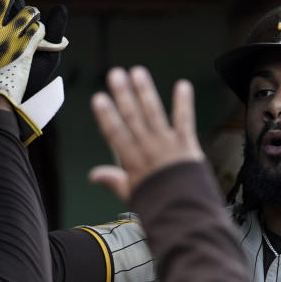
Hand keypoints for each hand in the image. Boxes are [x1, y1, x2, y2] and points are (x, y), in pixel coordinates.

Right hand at [90, 67, 204, 202]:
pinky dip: (184, 102)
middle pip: (133, 117)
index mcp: (132, 160)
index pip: (115, 134)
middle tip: (116, 74)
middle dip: (123, 94)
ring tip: (138, 72)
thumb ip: (113, 181)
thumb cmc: (158, 202)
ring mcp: (167, 144)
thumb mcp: (131, 194)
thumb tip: (93, 174)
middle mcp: (148, 148)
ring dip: (146, 91)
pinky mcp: (187, 143)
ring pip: (154, 113)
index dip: (106, 115)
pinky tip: (183, 85)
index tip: (99, 98)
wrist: (185, 209)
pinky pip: (184, 119)